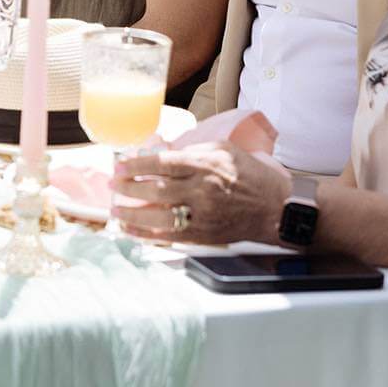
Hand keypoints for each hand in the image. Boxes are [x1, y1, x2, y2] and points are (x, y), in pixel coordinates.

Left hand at [113, 141, 289, 244]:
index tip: (119, 165)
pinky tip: (132, 232)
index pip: (163, 163)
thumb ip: (192, 150)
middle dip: (129, 188)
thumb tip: (161, 152)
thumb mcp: (223, 149)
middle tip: (112, 185)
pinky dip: (147, 235)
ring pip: (160, 216)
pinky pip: (170, 237)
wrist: (275, 209)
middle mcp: (203, 191)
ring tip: (115, 211)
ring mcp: (203, 216)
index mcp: (206, 165)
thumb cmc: (250, 174)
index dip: (137, 165)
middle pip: (157, 190)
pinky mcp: (204, 236)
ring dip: (133, 215)